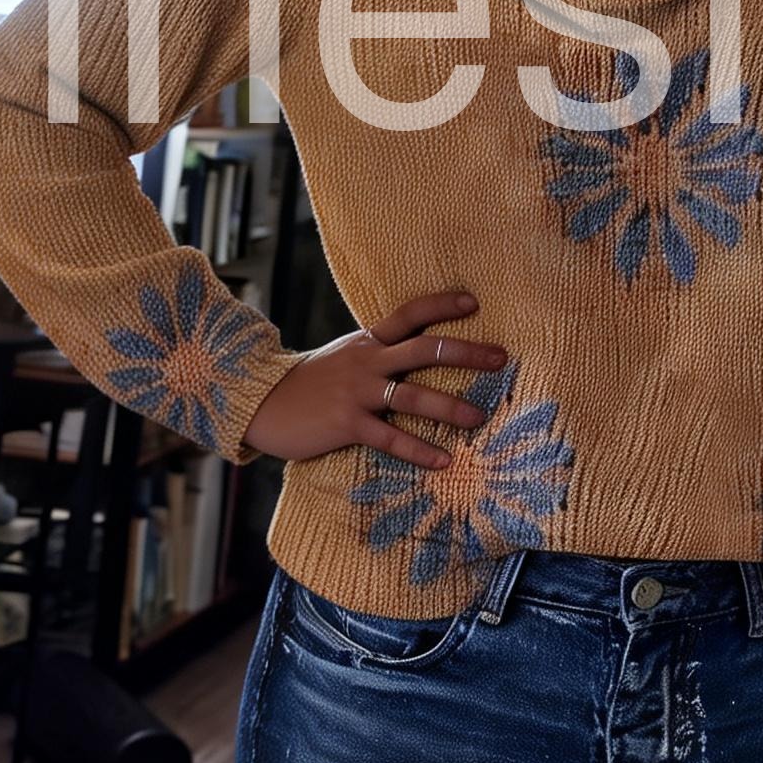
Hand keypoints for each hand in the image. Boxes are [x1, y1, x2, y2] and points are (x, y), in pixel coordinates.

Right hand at [242, 291, 503, 466]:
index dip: (442, 305)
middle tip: (501, 358)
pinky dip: (419, 450)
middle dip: (466, 352)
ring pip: (413, 395)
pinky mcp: (347, 424)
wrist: (261, 403)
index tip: (474, 301)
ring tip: (479, 418)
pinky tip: (443, 461)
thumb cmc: (311, 382)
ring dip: (450, 407)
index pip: (410, 313)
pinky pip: (390, 437)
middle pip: (424, 349)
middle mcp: (367, 361)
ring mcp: (358, 392)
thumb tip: (417, 351)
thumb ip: (378, 351)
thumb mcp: (346, 355)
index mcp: (368, 341)